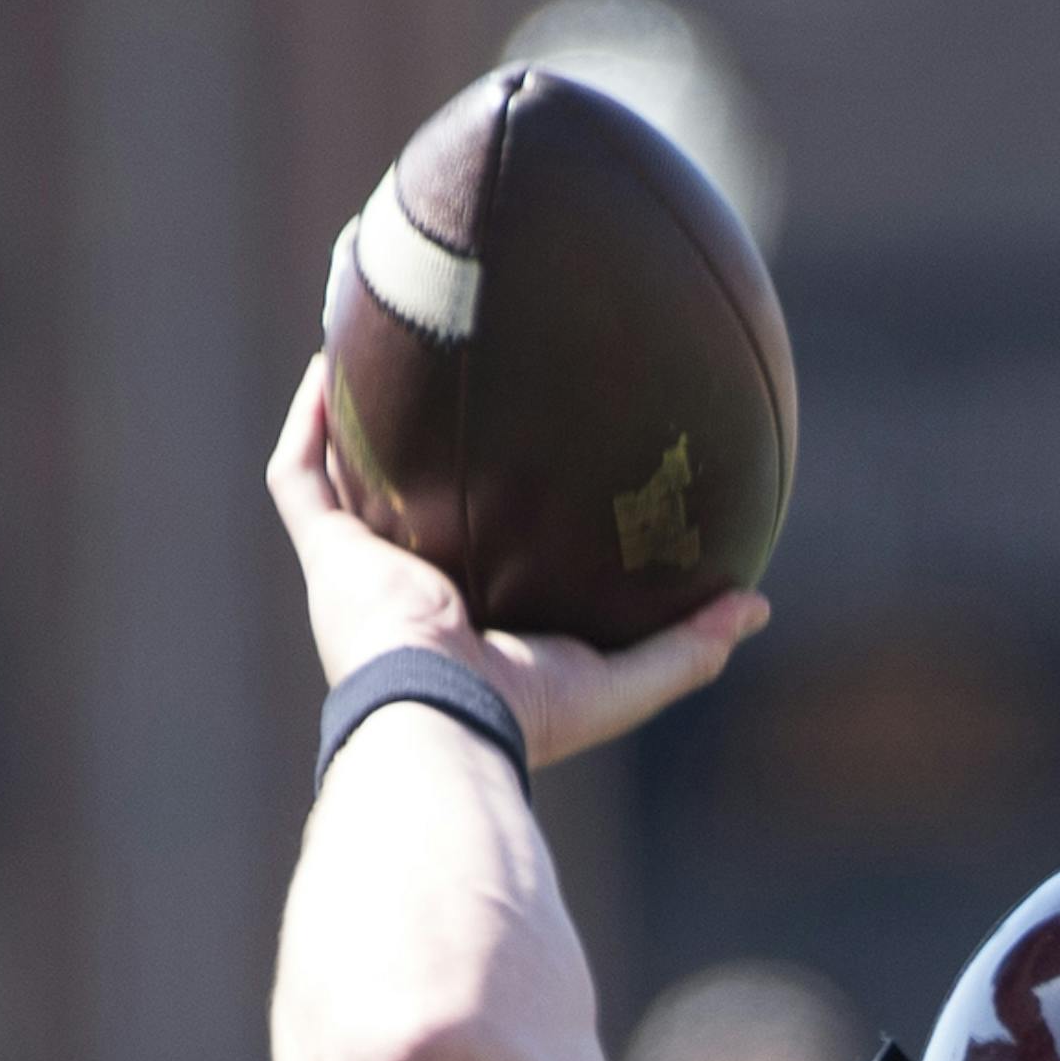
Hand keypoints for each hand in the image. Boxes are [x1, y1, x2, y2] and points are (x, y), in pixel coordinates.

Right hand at [265, 356, 768, 770]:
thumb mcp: (624, 680)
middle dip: (415, 453)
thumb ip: (689, 645)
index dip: (494, 511)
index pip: (480, 559)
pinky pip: (302, 474)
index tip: (526, 455)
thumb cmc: (527, 714)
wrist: (445, 719)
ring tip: (371, 341)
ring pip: (344, 478)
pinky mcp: (326, 555)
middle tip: (447, 380)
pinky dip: (310, 420)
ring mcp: (358, 574)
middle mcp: (407, 594)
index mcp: (468, 626)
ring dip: (349, 417)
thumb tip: (756, 606)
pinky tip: (331, 358)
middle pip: (406, 507)